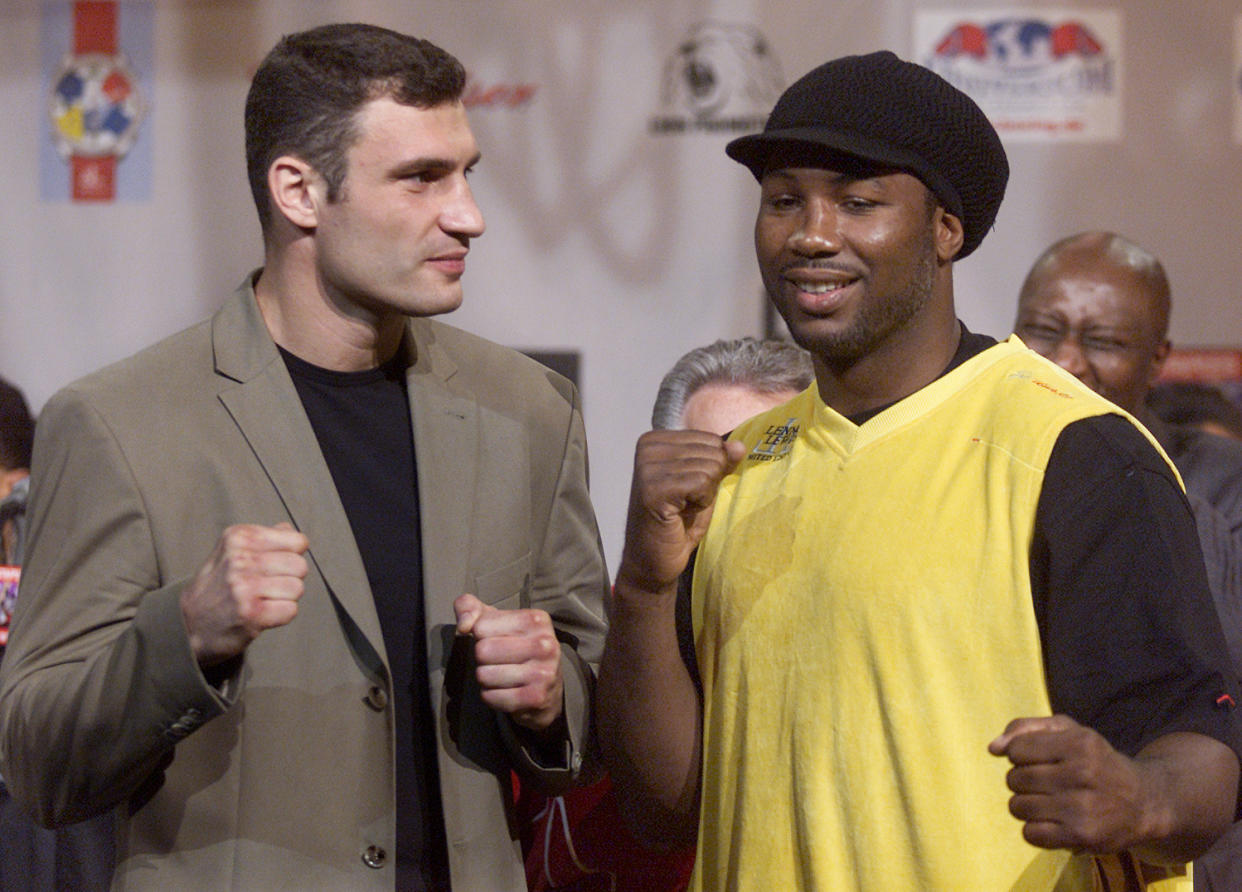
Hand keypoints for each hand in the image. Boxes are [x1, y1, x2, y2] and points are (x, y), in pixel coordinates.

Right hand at [180, 523, 309, 665]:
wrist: (188, 623)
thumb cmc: (218, 585)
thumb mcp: (233, 550)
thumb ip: (264, 538)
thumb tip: (291, 531)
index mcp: (239, 537)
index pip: (298, 541)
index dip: (292, 556)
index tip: (272, 566)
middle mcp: (240, 559)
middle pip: (300, 566)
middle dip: (290, 578)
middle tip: (267, 587)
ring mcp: (244, 587)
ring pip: (297, 588)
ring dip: (285, 598)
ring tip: (262, 600)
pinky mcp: (250, 613)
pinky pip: (291, 610)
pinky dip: (280, 615)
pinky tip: (261, 614)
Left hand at [454, 593, 562, 731]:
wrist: (548, 685)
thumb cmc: (514, 645)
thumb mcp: (494, 619)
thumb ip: (469, 607)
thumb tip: (464, 626)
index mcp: (537, 619)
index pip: (481, 626)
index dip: (480, 635)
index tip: (496, 639)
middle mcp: (545, 645)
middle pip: (483, 651)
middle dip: (482, 658)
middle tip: (497, 660)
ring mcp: (543, 673)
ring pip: (484, 675)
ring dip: (485, 678)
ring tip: (502, 675)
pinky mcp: (536, 698)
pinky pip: (491, 696)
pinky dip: (490, 696)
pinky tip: (505, 690)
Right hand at [614, 430, 745, 594]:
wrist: (652, 560)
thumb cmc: (676, 522)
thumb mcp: (704, 484)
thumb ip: (720, 462)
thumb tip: (739, 446)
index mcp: (655, 440)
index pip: (710, 439)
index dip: (710, 469)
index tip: (686, 490)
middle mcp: (647, 448)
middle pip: (712, 451)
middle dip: (708, 482)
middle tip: (683, 502)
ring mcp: (647, 467)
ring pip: (709, 467)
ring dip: (703, 495)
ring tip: (680, 509)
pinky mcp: (653, 489)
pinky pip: (701, 483)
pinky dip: (700, 503)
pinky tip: (680, 514)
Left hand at [989, 714, 1153, 853]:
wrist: (1145, 802)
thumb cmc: (1097, 761)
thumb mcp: (1069, 731)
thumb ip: (1026, 729)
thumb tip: (993, 748)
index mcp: (1078, 743)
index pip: (1017, 750)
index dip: (1020, 756)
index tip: (1038, 760)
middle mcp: (1082, 774)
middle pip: (1015, 779)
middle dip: (1022, 781)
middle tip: (1045, 784)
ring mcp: (1082, 807)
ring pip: (1018, 806)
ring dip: (1026, 806)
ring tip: (1048, 803)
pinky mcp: (1081, 836)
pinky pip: (1030, 834)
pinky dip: (1035, 830)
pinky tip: (1053, 822)